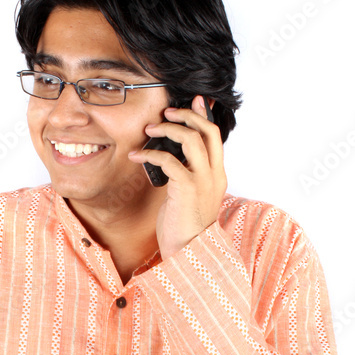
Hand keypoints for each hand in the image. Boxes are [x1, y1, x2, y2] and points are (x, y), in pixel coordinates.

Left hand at [129, 95, 226, 259]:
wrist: (189, 253)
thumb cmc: (184, 228)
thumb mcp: (190, 197)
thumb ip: (187, 177)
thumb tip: (171, 158)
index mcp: (217, 175)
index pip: (215, 136)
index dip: (205, 115)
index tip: (195, 101)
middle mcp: (214, 175)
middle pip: (207, 131)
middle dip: (187, 115)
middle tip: (167, 113)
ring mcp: (203, 181)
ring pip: (192, 139)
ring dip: (169, 129)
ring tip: (150, 130)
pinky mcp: (187, 188)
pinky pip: (169, 160)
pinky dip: (150, 154)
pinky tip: (136, 156)